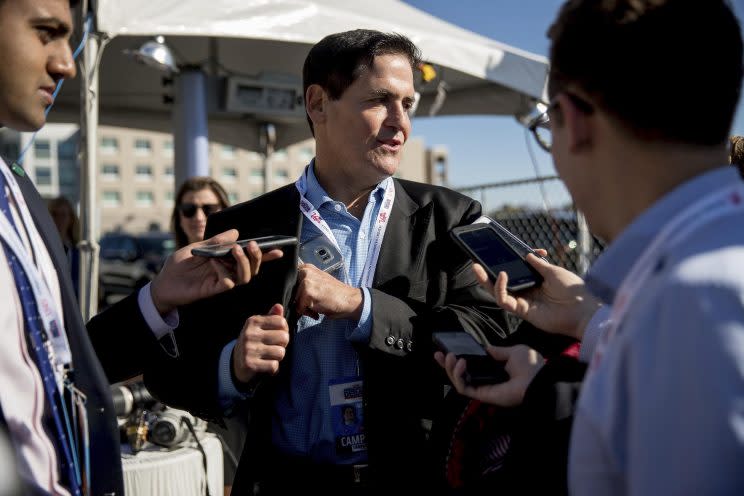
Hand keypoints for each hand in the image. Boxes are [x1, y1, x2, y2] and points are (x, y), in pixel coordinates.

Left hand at [150, 229, 283, 314]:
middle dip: (257, 256)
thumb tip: (236, 232)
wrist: (163, 282)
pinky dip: (224, 271)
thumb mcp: (198, 247)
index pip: (250, 258)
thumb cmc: (179, 265)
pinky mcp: (214, 289)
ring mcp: (222, 281)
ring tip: (235, 250)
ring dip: (244, 263)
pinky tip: (214, 262)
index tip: (279, 248)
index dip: (266, 255)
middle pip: (253, 268)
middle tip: (251, 245)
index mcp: (227, 260)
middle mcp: (228, 271)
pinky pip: (228, 283)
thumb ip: (217, 241)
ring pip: (245, 277)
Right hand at [232, 303, 289, 383]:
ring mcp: (249, 349)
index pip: (282, 322)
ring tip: (269, 356)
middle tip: (273, 347)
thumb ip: (272, 317)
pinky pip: (274, 366)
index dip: (284, 330)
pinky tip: (266, 365)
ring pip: (280, 352)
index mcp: (253, 321)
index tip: (276, 335)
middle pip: (284, 337)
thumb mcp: (260, 327)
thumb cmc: (254, 341)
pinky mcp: (249, 364)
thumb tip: (279, 306)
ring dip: (277, 357)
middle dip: (282, 344)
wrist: (236, 362)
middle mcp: (250, 334)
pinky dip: (273, 368)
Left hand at [294, 263, 362, 319]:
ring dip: (304, 308)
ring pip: (294, 301)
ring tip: (317, 306)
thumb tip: (290, 295)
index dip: (295, 292)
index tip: (305, 296)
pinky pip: (299, 308)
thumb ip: (304, 284)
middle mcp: (305, 271)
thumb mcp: (318, 282)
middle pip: (290, 292)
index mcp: (306, 268)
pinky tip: (318, 310)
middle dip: (299, 301)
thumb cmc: (334, 294)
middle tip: (313, 302)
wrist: (349, 300)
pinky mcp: (308, 292)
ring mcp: (306, 281)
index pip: (289, 282)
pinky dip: (308, 313)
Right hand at [434, 345, 542, 406]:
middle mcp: (486, 380)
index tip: (448, 349)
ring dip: (450, 368)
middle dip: (446, 365)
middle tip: (438, 354)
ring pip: (458, 381)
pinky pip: (463, 387)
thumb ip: (497, 351)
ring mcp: (482, 388)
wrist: (539, 380)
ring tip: (450, 356)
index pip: (471, 365)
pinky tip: (461, 362)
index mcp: (494, 370)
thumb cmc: (530, 366)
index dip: (458, 358)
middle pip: (460, 374)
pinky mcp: (481, 395)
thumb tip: (484, 348)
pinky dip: (458, 375)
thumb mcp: (513, 351)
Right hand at [473, 250, 600, 340]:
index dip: (506, 262)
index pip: (514, 272)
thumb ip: (538, 264)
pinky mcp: (522, 311)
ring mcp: (523, 302)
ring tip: (478, 268)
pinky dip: (500, 289)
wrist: (583, 310)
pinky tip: (502, 276)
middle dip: (486, 274)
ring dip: (486, 281)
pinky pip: (505, 300)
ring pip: (498, 292)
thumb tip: (527, 253)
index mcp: (534, 281)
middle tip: (475, 262)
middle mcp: (526, 292)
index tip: (501, 250)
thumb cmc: (572, 290)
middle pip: (501, 283)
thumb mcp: (554, 271)